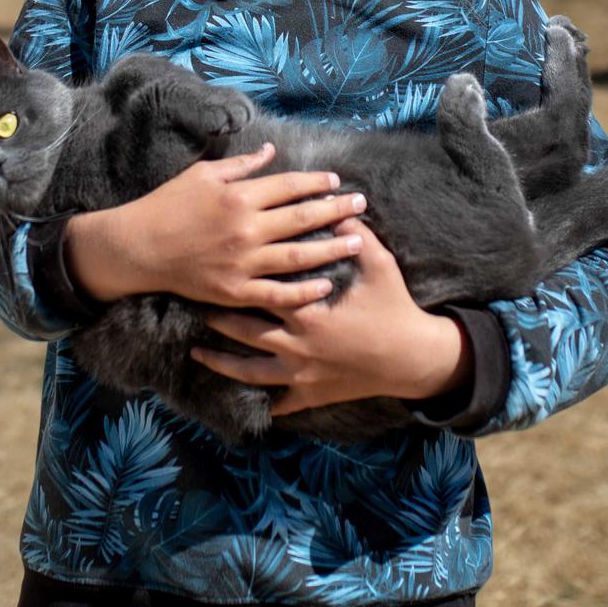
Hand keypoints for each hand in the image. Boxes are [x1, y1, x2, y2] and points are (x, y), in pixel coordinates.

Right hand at [64, 142, 367, 311]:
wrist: (138, 248)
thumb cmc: (167, 205)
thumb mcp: (202, 174)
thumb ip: (240, 165)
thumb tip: (270, 152)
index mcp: (238, 196)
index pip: (288, 186)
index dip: (315, 182)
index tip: (336, 180)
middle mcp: (246, 228)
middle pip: (302, 218)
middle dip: (336, 210)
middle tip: (362, 204)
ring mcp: (242, 262)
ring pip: (299, 256)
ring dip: (331, 248)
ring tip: (357, 241)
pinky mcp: (235, 291)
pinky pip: (278, 293)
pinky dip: (305, 291)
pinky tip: (326, 284)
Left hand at [192, 218, 473, 413]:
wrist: (414, 359)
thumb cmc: (396, 308)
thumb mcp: (380, 266)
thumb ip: (358, 235)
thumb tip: (341, 205)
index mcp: (309, 310)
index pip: (263, 291)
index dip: (238, 279)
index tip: (212, 268)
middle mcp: (297, 345)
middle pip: (244, 331)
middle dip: (217, 319)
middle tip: (193, 306)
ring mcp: (302, 375)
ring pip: (249, 372)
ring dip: (221, 363)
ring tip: (195, 353)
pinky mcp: (312, 395)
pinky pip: (278, 401)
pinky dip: (259, 400)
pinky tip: (239, 398)